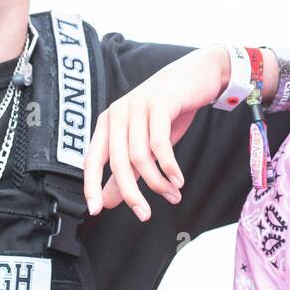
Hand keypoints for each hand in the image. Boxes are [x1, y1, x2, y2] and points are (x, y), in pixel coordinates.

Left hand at [82, 45, 229, 221]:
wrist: (197, 75)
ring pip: (141, 156)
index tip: (97, 210)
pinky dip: (170, 166)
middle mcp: (118, 113)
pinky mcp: (159, 103)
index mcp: (108, 123)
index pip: (92, 159)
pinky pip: (160, 143)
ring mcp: (137, 106)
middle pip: (119, 163)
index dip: (92, 186)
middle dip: (132, 194)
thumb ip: (125, 171)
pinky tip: (178, 179)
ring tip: (173, 194)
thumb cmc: (168, 110)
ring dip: (158, 182)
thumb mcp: (145, 143)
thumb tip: (107, 201)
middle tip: (144, 214)